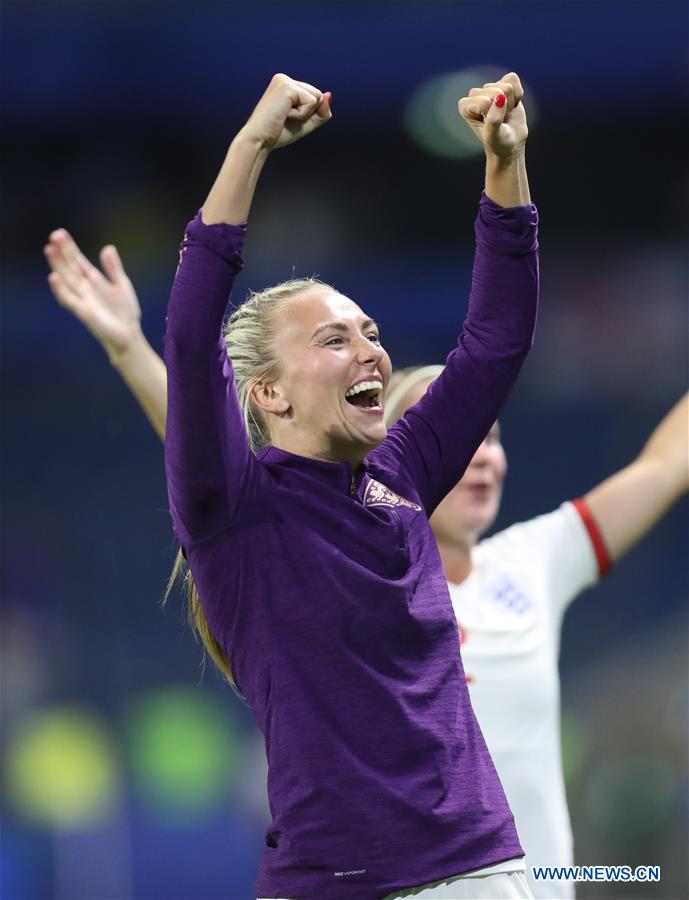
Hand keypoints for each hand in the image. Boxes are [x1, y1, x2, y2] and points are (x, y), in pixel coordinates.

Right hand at [44, 230, 141, 361]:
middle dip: (62, 252)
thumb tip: (107, 248)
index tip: (60, 234)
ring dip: (57, 265)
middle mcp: (84, 288)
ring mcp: (82, 299)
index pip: (78, 261)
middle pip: (70, 267)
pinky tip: (53, 277)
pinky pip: (68, 299)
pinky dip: (60, 289)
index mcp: (93, 280)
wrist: (129, 334)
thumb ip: (113, 268)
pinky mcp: (83, 311)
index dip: (70, 248)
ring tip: (49, 249)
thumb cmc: (124, 312)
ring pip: (66, 279)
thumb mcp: (121, 284)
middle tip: (54, 235)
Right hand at [239, 73, 331, 150]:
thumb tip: (328, 94)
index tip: (287, 119)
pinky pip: (311, 102)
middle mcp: (284, 78)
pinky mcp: (286, 86)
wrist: (259, 141)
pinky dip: (301, 115)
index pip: (314, 98)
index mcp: (286, 85)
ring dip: (304, 114)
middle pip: (318, 95)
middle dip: (308, 113)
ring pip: (317, 98)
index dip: (307, 114)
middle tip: (286, 119)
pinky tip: (284, 115)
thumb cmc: (278, 134)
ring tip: (285, 116)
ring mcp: (284, 80)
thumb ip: (321, 111)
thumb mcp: (305, 123)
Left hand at [458, 73, 527, 159]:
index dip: (493, 116)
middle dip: (503, 109)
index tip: (492, 126)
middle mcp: (474, 95)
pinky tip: (512, 105)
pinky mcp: (502, 83)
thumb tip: (500, 98)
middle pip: (496, 92)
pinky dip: (517, 94)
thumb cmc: (498, 142)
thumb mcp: (493, 136)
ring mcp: (489, 88)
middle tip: (501, 121)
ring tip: (505, 114)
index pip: (484, 103)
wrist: (510, 143)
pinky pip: (513, 79)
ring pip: (506, 86)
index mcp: (465, 107)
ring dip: (510, 103)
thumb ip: (494, 119)